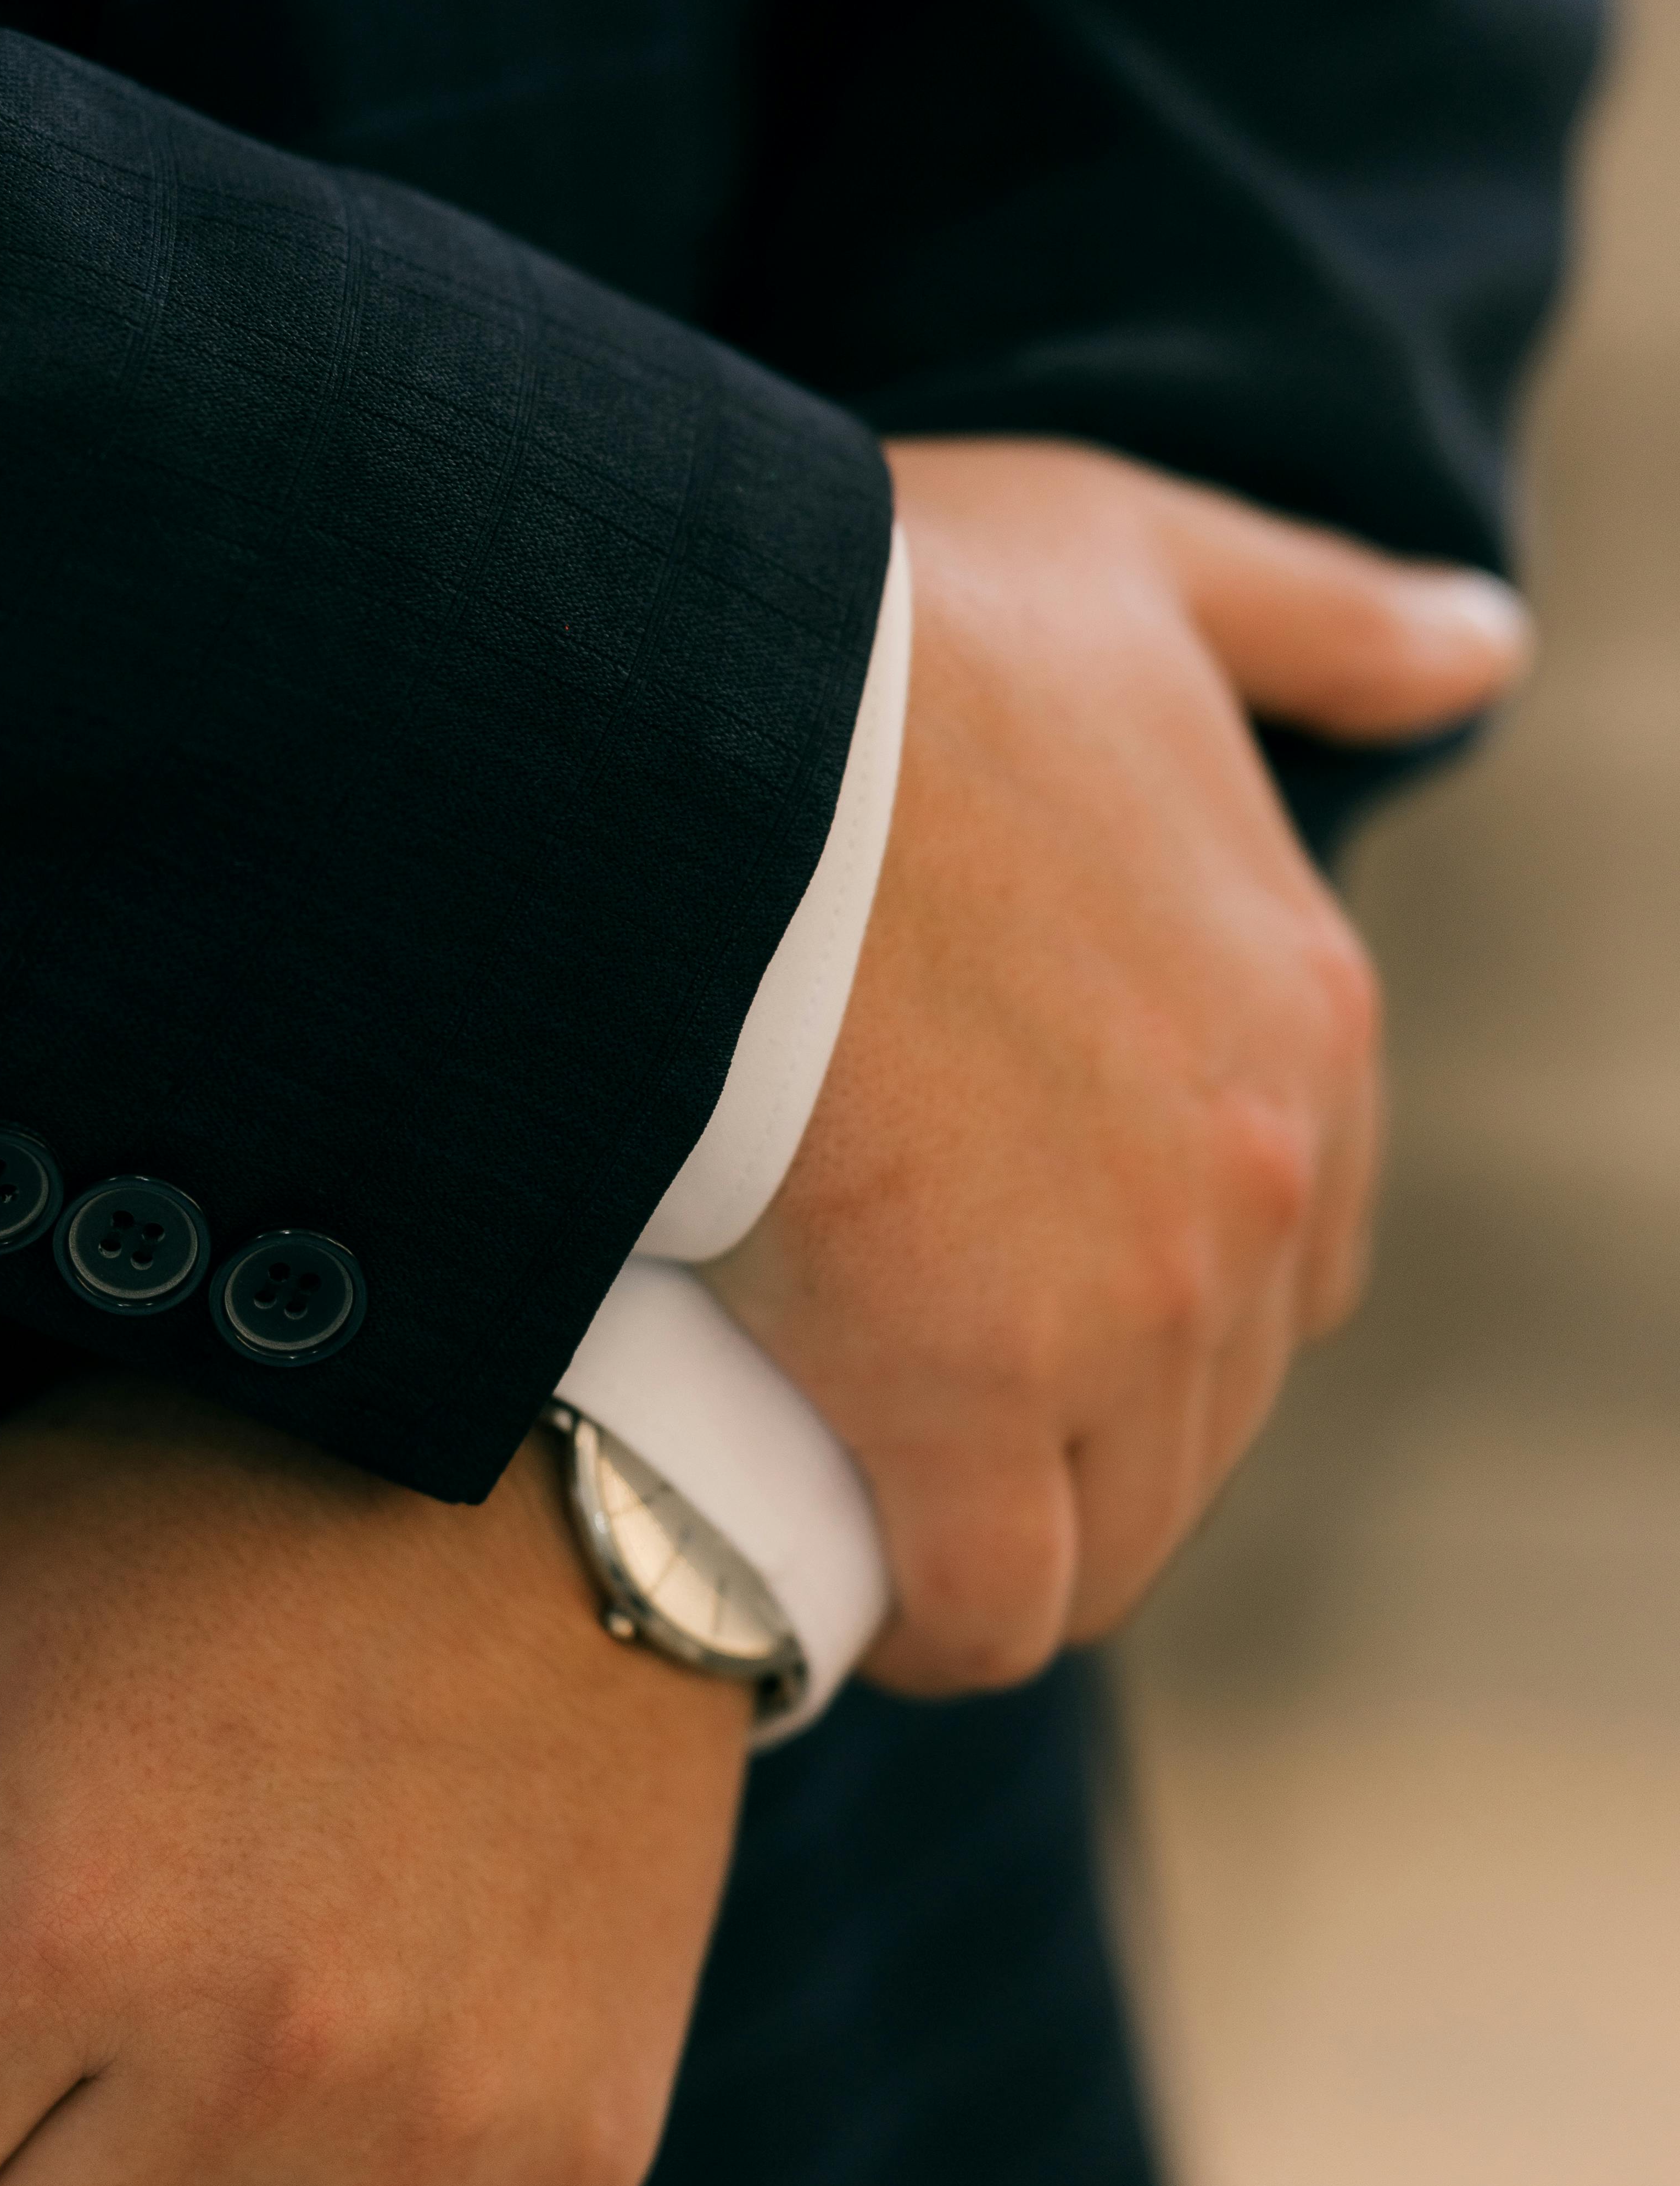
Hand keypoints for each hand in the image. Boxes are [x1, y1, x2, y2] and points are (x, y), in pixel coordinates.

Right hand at [708, 437, 1533, 1692]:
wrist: (698, 710)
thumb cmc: (881, 624)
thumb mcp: (1140, 566)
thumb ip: (1319, 621)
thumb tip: (1487, 644)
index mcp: (1302, 1015)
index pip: (1288, 1259)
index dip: (1155, 1299)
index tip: (1018, 1295)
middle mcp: (1253, 1179)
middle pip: (1200, 1413)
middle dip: (1076, 1435)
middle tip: (910, 1411)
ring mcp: (1124, 1305)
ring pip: (1106, 1528)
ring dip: (1008, 1542)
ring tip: (861, 1507)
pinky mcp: (960, 1396)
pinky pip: (984, 1599)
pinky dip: (930, 1619)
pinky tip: (846, 1595)